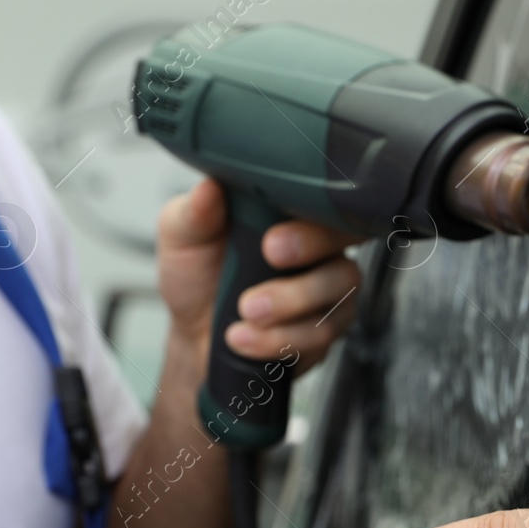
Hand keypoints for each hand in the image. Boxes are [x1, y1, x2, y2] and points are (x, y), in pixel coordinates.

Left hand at [155, 178, 363, 368]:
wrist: (194, 332)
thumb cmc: (197, 276)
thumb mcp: (183, 237)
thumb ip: (195, 213)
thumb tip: (208, 188)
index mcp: (290, 214)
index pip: (325, 204)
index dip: (311, 220)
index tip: (270, 241)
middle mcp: (319, 249)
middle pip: (345, 246)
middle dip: (307, 257)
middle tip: (268, 267)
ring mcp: (327, 290)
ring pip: (338, 292)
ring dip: (290, 305)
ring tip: (245, 312)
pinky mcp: (325, 328)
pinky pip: (322, 334)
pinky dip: (281, 339)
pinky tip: (246, 337)